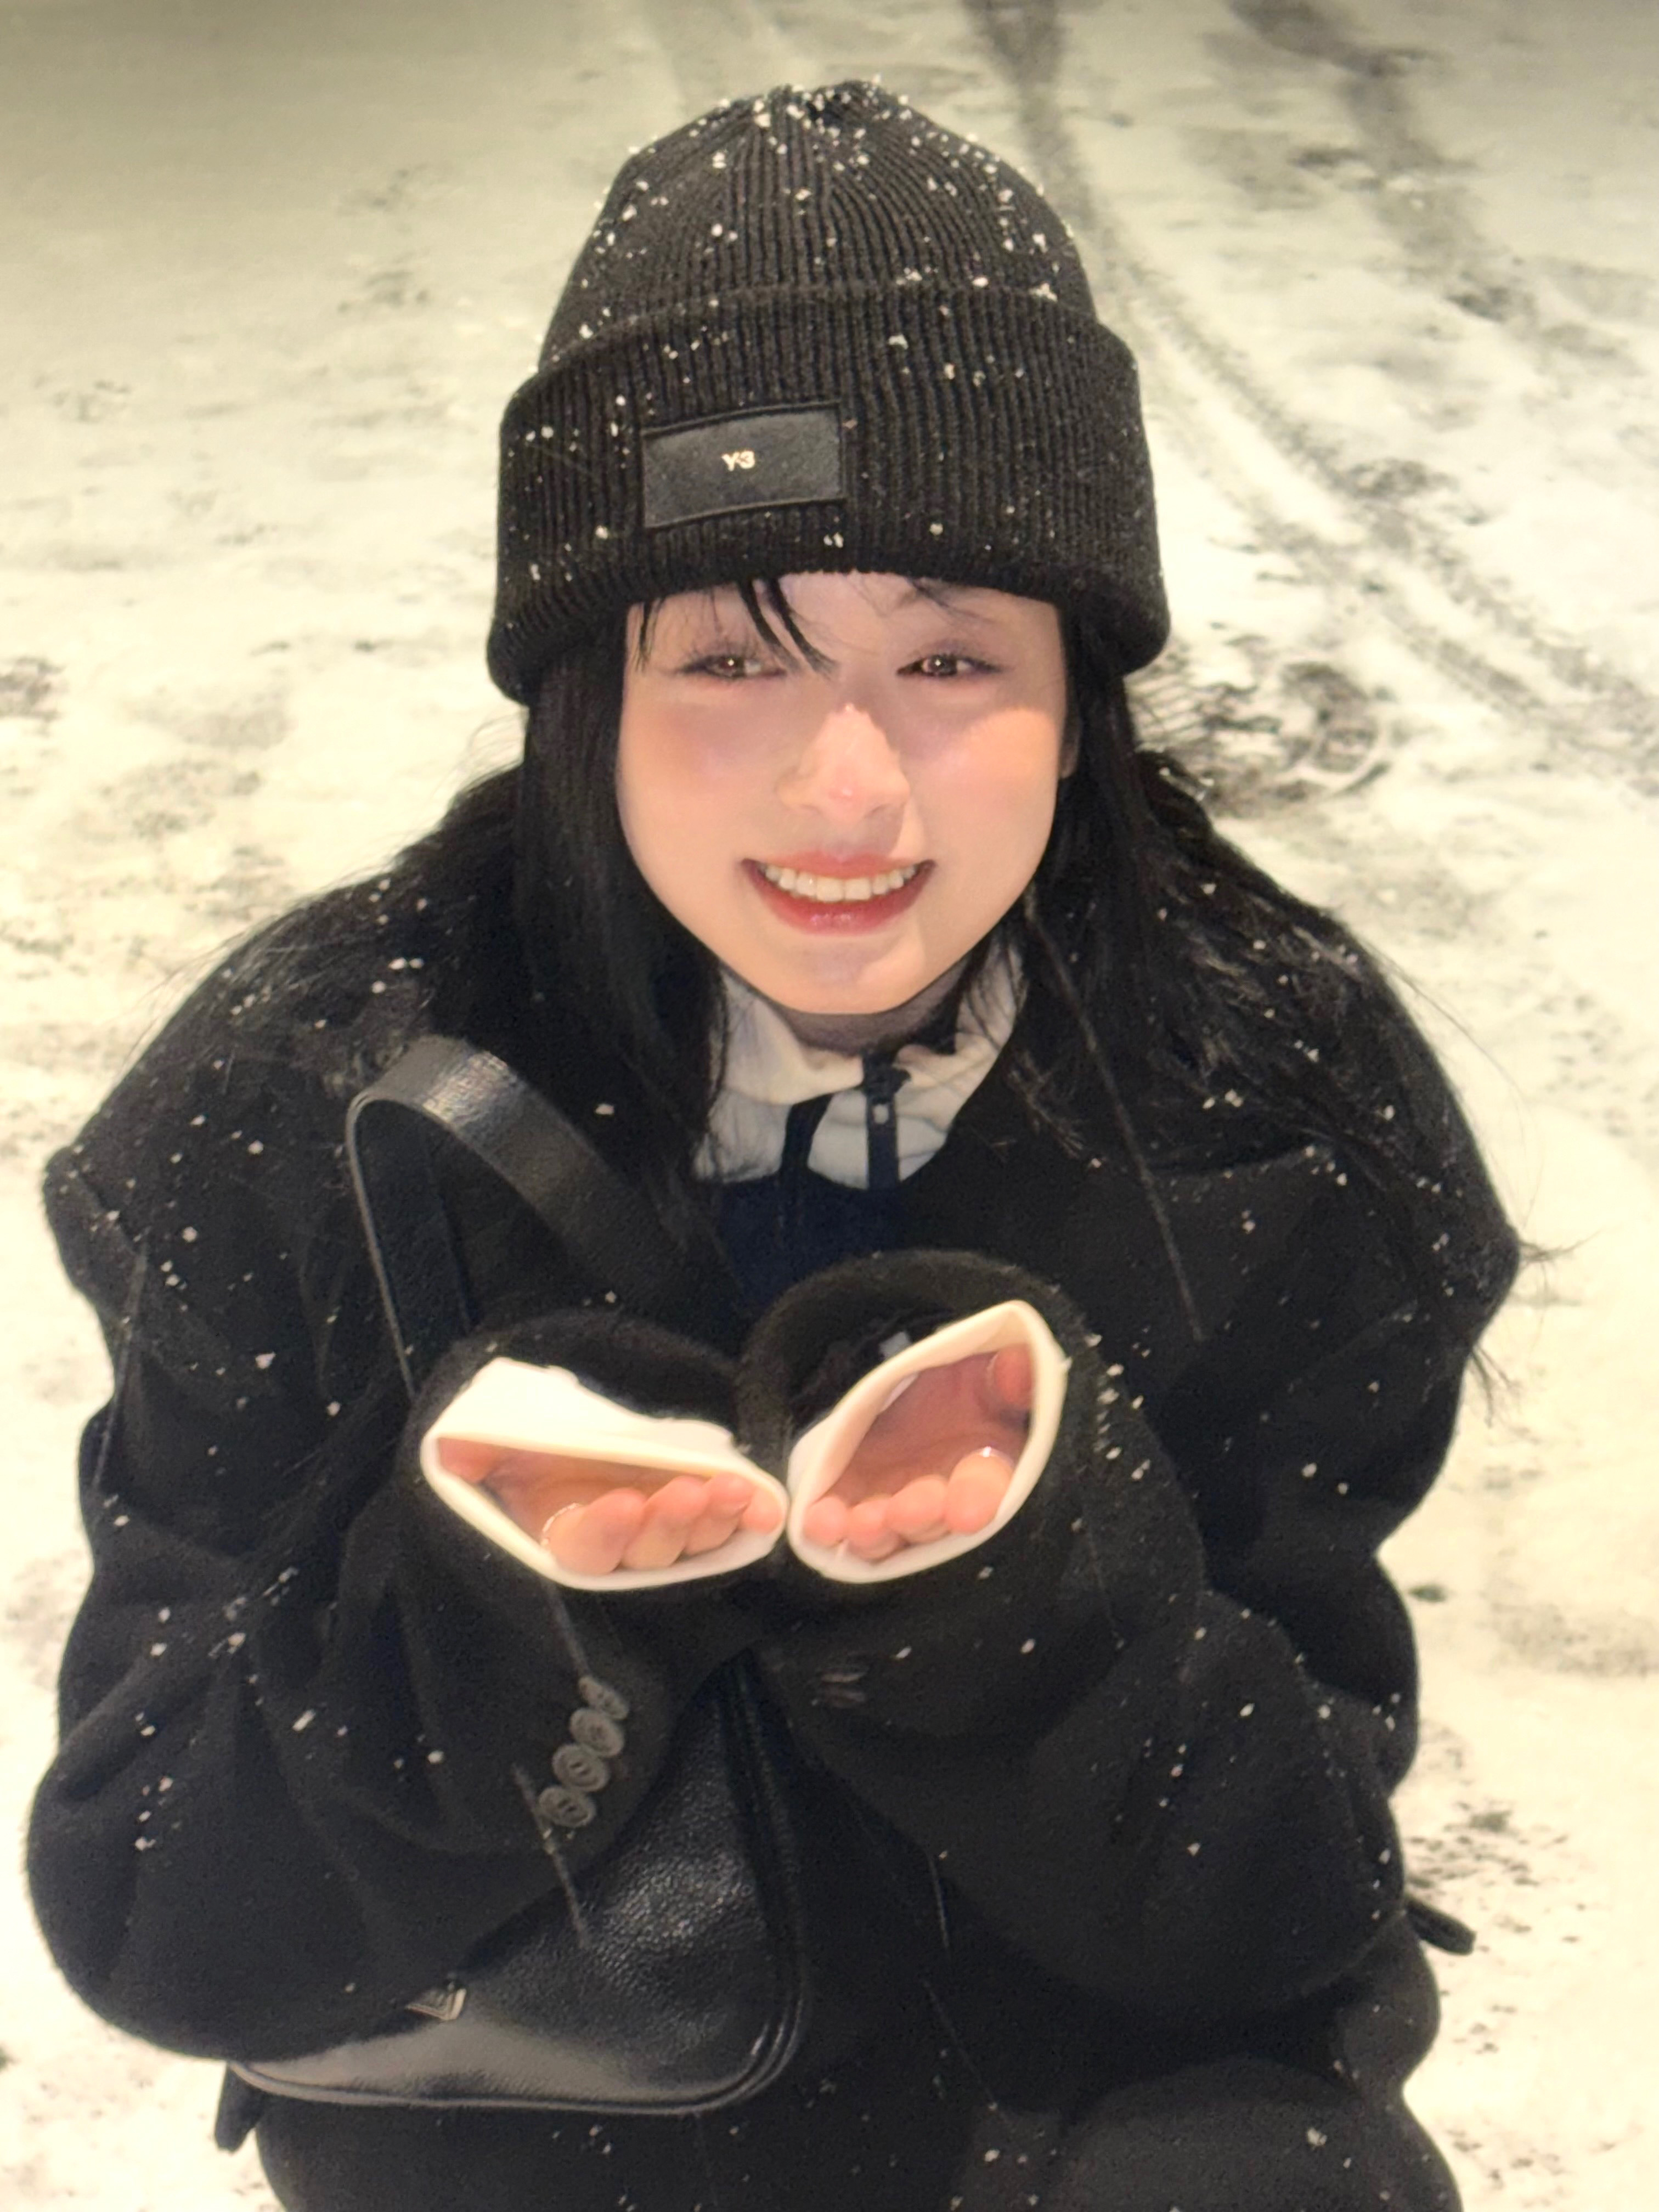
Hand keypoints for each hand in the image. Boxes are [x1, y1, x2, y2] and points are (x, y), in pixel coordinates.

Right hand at [434, 1439, 782, 1575]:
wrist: (566, 1440)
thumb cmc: (526, 1451)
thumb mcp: (493, 1446)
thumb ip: (475, 1451)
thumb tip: (453, 1451)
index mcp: (561, 1537)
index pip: (584, 1550)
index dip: (604, 1531)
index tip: (623, 1503)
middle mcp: (616, 1549)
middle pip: (646, 1554)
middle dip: (668, 1525)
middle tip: (690, 1494)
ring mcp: (659, 1537)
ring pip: (690, 1546)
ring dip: (712, 1521)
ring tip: (734, 1492)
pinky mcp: (694, 1519)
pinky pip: (722, 1530)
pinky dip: (745, 1520)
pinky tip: (765, 1506)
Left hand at [799, 1344, 1032, 1563]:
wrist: (921, 1388)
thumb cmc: (968, 1384)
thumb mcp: (989, 1370)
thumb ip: (1009, 1375)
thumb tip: (1017, 1368)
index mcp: (987, 1467)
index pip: (986, 1489)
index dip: (977, 1500)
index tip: (968, 1510)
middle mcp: (943, 1499)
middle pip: (933, 1519)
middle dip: (920, 1516)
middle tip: (906, 1511)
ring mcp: (896, 1505)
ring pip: (888, 1534)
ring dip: (874, 1533)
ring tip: (860, 1524)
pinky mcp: (854, 1500)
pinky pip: (841, 1523)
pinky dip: (829, 1526)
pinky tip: (819, 1521)